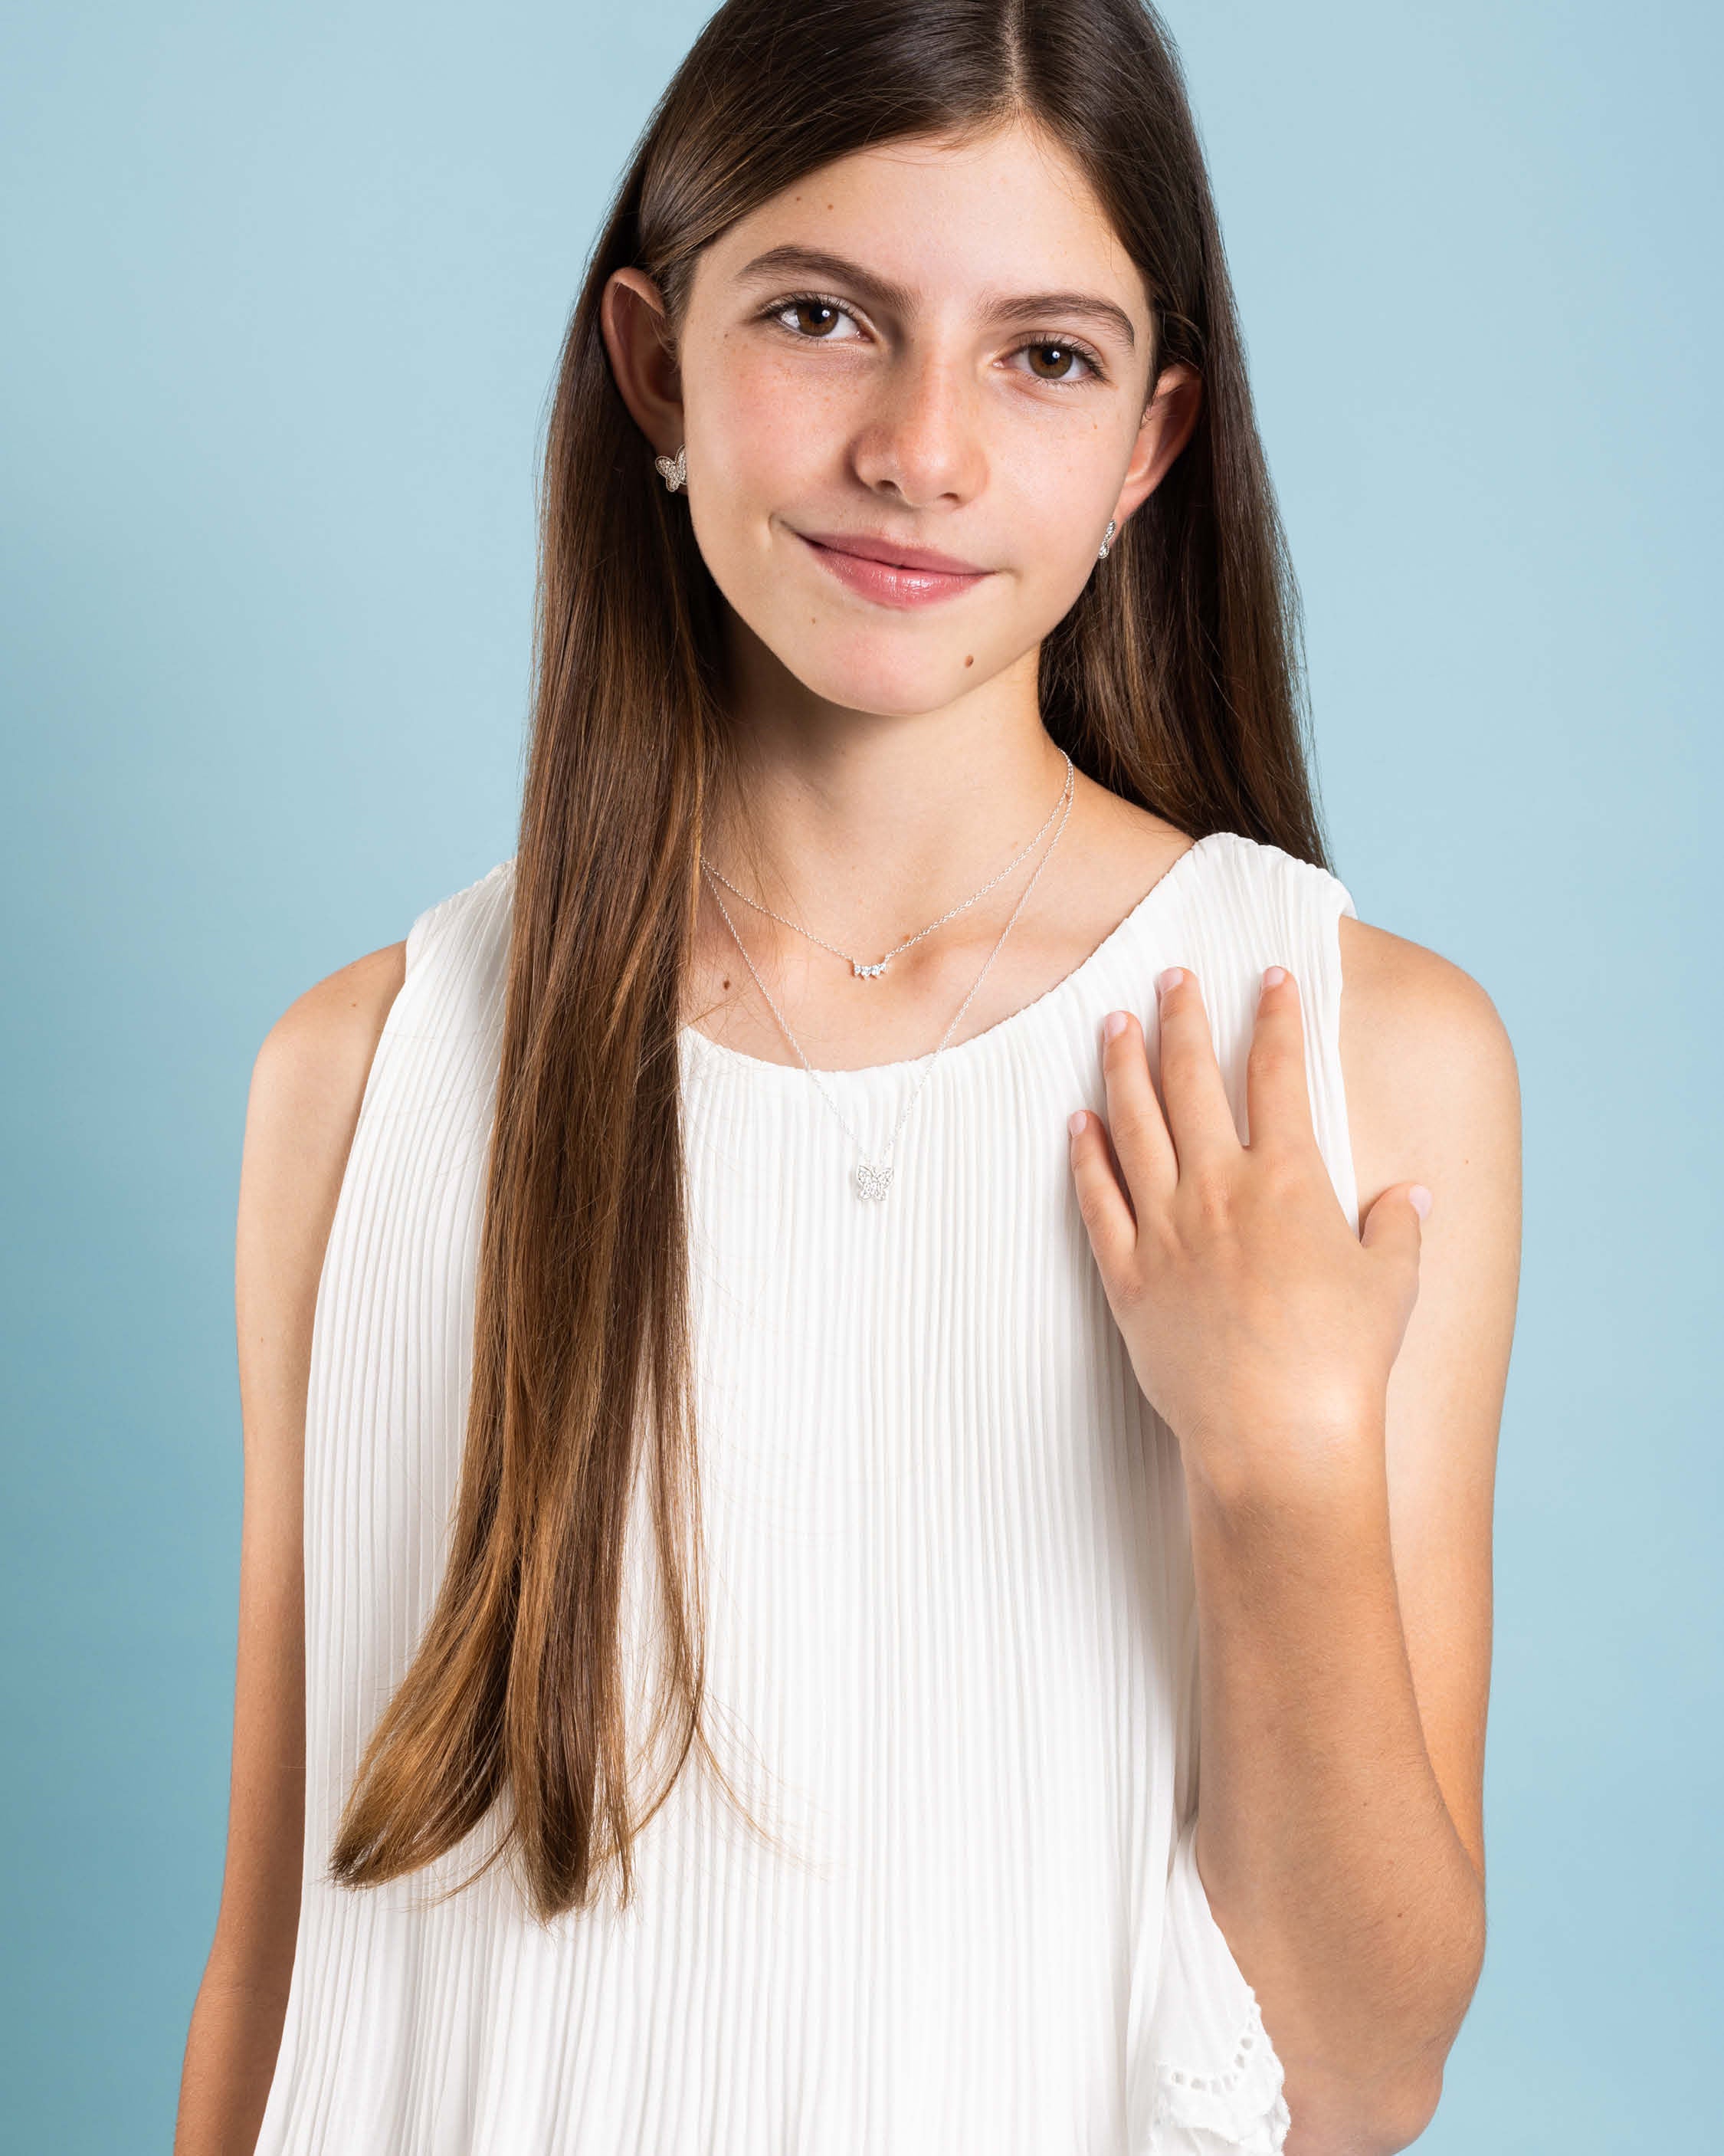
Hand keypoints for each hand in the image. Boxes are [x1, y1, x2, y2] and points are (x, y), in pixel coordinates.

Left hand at [1067, 963, 1430, 1505]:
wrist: (1278, 1438)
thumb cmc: (1345, 1365)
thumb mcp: (1391, 1286)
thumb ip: (1396, 1229)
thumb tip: (1409, 1194)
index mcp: (1289, 1180)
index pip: (1278, 1072)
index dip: (1275, 1015)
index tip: (1270, 975)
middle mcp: (1219, 1190)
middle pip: (1191, 1079)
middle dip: (1182, 1017)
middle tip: (1170, 974)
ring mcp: (1165, 1231)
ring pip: (1133, 1124)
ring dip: (1123, 1065)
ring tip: (1114, 1022)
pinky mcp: (1127, 1278)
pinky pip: (1097, 1200)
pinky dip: (1084, 1156)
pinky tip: (1078, 1122)